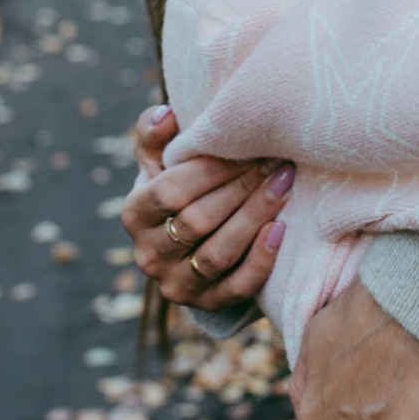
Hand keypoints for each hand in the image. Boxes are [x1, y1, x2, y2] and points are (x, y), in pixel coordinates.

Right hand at [122, 105, 289, 308]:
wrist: (193, 246)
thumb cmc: (181, 189)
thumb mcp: (161, 162)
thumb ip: (157, 135)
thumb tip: (166, 114)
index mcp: (134, 214)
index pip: (168, 191)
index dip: (208, 169)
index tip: (244, 145)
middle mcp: (148, 255)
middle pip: (196, 222)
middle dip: (240, 188)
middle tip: (275, 161)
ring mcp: (177, 285)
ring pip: (218, 254)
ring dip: (255, 216)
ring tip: (284, 185)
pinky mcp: (208, 305)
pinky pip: (238, 287)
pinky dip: (261, 259)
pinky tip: (282, 229)